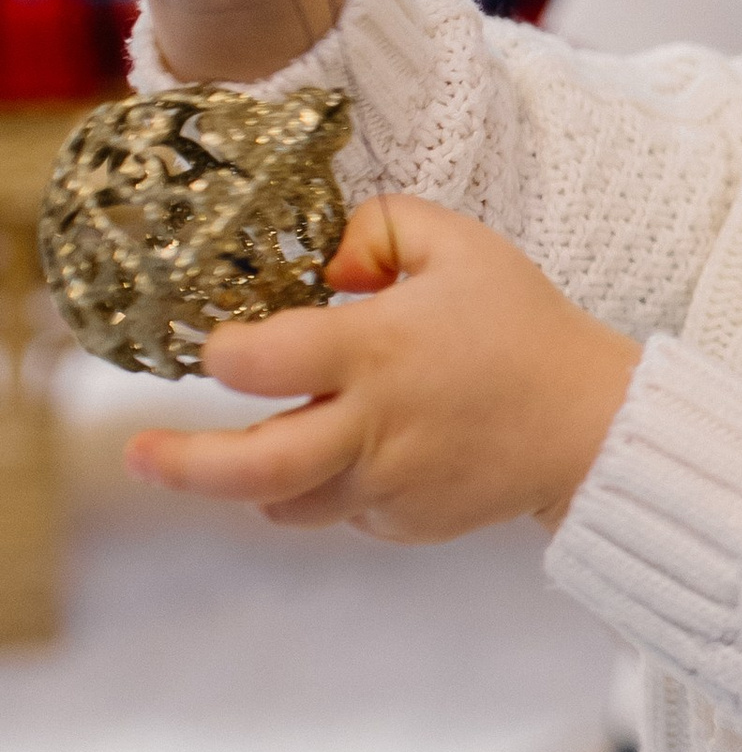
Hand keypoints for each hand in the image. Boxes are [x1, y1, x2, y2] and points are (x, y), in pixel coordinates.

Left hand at [127, 195, 640, 541]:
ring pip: (286, 502)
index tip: (214, 347)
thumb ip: (376, 229)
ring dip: (254, 481)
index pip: (261, 361)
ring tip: (234, 457)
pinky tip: (358, 452)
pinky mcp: (405, 523)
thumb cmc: (524, 327)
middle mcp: (374, 427)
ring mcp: (388, 484)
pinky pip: (343, 510)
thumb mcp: (460, 244)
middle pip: (253, 468)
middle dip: (183, 465)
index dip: (221, 353)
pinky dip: (333, 485)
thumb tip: (319, 264)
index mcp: (378, 350)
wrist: (593, 425)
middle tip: (139, 454)